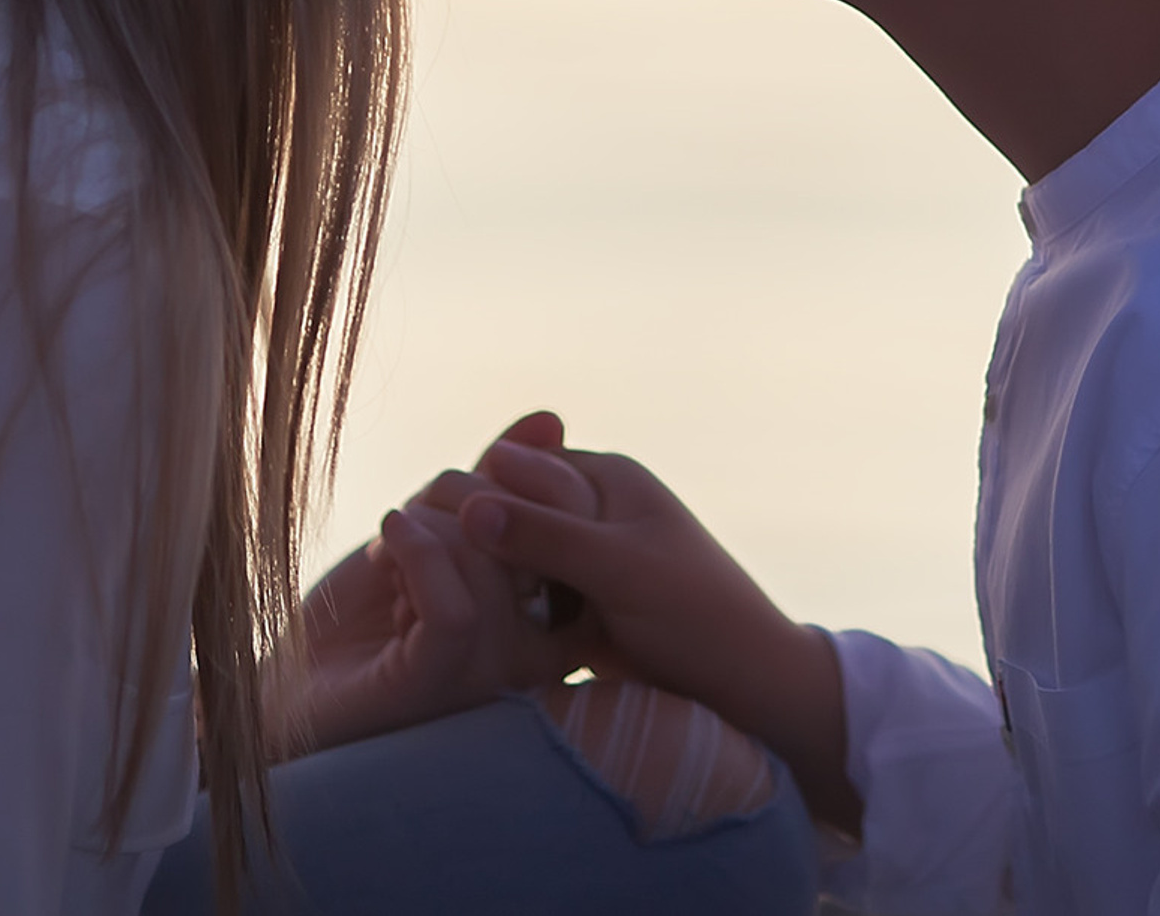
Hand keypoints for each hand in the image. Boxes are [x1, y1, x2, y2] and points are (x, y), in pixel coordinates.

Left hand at [265, 461, 582, 759]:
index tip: (468, 481)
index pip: (581, 520)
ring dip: (426, 525)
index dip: (535, 477)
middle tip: (414, 516)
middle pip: (533, 526)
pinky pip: (456, 607)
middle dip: (465, 491)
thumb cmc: (364, 611)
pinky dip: (415, 551)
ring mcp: (488, 673)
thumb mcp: (441, 528)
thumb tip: (552, 418)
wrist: (282, 683)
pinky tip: (385, 541)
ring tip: (388, 553)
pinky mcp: (438, 687)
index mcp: (547, 613)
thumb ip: (496, 481)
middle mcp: (533, 650)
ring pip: (490, 556)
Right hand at [422, 415, 860, 832]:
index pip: (516, 470)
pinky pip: (524, 602)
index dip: (473, 499)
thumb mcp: (621, 571)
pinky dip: (499, 615)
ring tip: (423, 607)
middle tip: (409, 577)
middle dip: (469, 542)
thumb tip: (470, 504)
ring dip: (479, 581)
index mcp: (606, 478)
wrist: (750, 690)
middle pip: (508, 513)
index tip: (422, 533)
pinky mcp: (579, 610)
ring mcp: (584, 561)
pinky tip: (462, 635)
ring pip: (510, 560)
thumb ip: (549, 537)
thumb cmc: (699, 618)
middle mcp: (591, 509)